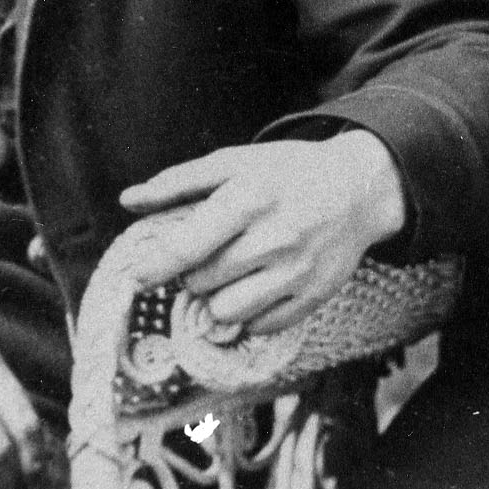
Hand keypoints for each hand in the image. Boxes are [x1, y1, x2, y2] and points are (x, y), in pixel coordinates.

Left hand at [118, 132, 407, 337]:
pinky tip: (255, 288)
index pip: (187, 247)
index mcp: (250, 199)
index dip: (154, 267)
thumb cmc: (288, 172)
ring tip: (229, 275)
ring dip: (216, 298)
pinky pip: (259, 326)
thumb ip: (179, 182)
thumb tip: (128, 200)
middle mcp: (274, 238)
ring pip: (227, 311)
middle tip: (209, 255)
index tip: (135, 276)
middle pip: (202, 282)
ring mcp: (297, 272)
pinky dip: (248, 314)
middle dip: (193, 273)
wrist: (360, 189)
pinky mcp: (314, 297)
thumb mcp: (236, 162)